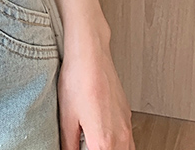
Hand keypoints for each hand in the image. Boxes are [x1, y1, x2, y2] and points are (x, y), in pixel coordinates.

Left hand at [58, 30, 134, 149]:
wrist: (91, 54)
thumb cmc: (78, 79)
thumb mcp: (66, 117)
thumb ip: (68, 144)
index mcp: (103, 142)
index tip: (78, 147)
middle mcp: (120, 138)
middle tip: (86, 143)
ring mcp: (126, 127)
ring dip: (111, 149)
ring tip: (93, 142)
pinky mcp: (127, 116)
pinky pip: (128, 142)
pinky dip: (119, 145)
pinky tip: (104, 136)